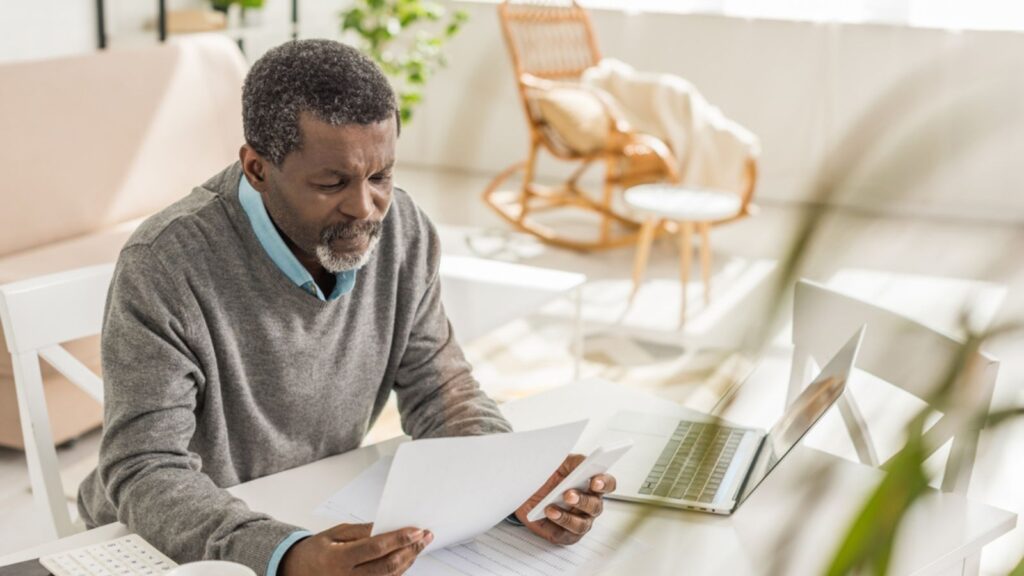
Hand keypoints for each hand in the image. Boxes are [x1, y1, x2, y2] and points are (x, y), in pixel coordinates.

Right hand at [280, 523, 431, 575]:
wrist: (296, 572)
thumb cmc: (314, 551)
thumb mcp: (333, 534)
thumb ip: (360, 531)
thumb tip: (385, 525)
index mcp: (339, 559)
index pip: (376, 547)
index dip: (399, 538)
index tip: (416, 530)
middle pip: (388, 565)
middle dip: (411, 549)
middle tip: (426, 536)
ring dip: (409, 560)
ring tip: (420, 544)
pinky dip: (399, 570)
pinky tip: (407, 557)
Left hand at [514, 454, 616, 545]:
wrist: (528, 491)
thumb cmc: (550, 476)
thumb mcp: (562, 463)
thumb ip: (576, 462)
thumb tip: (585, 462)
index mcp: (593, 485)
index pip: (608, 484)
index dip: (604, 484)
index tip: (595, 481)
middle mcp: (590, 505)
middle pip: (595, 506)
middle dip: (582, 501)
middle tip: (568, 494)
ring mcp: (580, 521)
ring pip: (582, 524)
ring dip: (567, 517)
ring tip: (551, 508)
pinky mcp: (567, 535)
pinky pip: (566, 534)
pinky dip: (556, 525)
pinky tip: (548, 514)